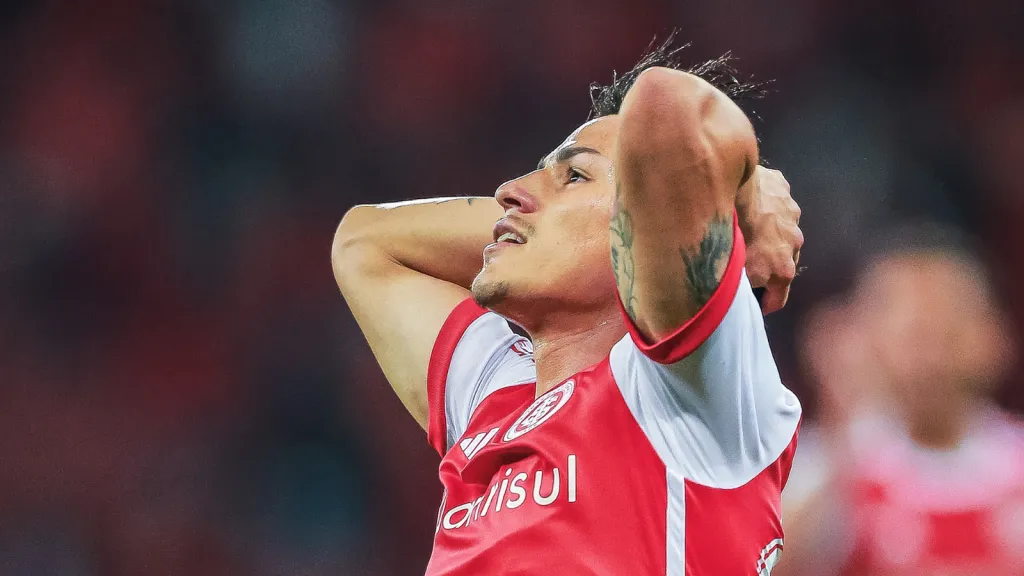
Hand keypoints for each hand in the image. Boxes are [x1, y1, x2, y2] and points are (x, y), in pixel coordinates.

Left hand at [736, 166, 802, 313]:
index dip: (765, 305)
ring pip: (781, 230)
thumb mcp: (734, 272)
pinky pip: (775, 201)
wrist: (736, 189)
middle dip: (768, 266)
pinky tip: (749, 201)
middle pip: (782, 262)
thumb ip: (740, 285)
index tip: (754, 306)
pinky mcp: (784, 190)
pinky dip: (765, 205)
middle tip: (747, 262)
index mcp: (783, 270)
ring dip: (769, 233)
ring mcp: (793, 215)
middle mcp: (795, 244)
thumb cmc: (732, 236)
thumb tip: (736, 291)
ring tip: (748, 227)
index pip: (779, 299)